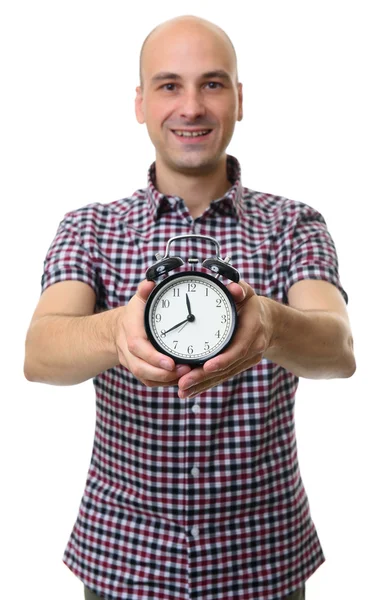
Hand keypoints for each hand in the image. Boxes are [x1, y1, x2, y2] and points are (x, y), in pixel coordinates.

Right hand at [115, 280, 191, 386]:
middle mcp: (128, 351)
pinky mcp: (139, 370)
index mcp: (129, 332)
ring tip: (186, 376)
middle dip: (162, 373)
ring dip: (165, 380)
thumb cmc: (135, 315)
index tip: (171, 362)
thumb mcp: (139, 301)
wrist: (119, 330)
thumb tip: (149, 283)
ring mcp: (132, 363)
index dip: (153, 357)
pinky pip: (149, 382)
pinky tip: (180, 379)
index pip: (137, 347)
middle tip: (184, 371)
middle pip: (141, 368)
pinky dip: (164, 383)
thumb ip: (144, 292)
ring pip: (146, 378)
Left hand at [177, 280, 273, 397]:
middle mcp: (252, 348)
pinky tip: (190, 392)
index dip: (223, 358)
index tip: (206, 366)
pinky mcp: (239, 366)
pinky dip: (206, 384)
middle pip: (227, 366)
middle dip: (204, 377)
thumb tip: (233, 288)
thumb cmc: (251, 305)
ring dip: (202, 384)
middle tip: (183, 383)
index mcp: (253, 329)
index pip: (239, 347)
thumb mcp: (247, 294)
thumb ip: (240, 289)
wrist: (269, 322)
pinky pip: (222, 377)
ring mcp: (246, 360)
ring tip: (182, 391)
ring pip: (223, 375)